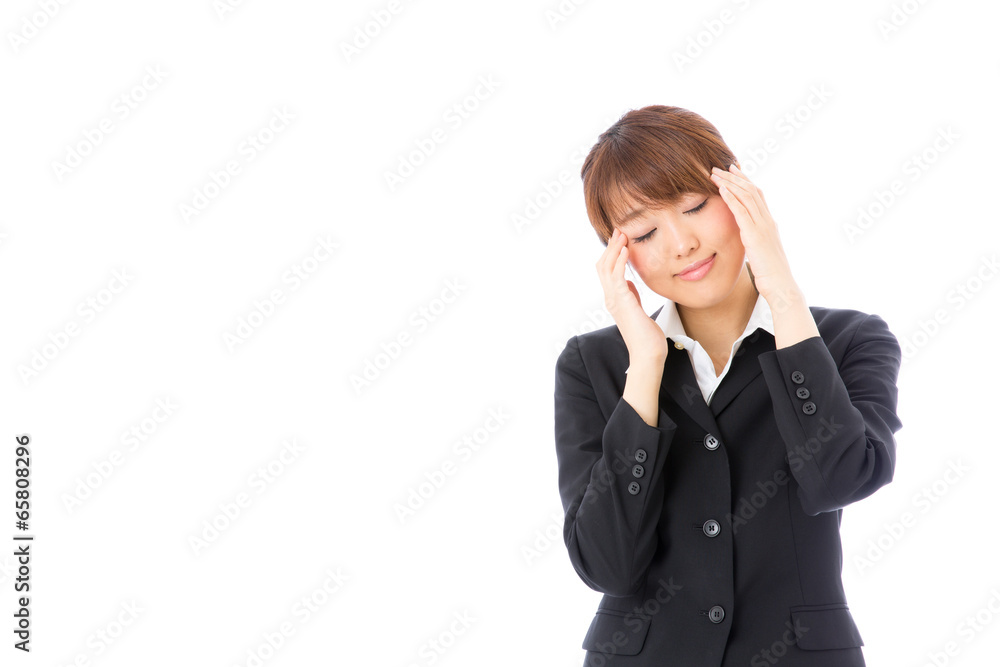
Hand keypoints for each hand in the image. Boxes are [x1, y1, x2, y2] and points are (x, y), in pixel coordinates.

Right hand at [596, 228, 667, 362]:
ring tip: (622, 235)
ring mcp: (614, 300)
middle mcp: (610, 298)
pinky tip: (625, 250)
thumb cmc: (646, 336)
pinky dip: (619, 261)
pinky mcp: (622, 302)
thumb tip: (629, 282)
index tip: (620, 239)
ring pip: (607, 268)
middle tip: (618, 230)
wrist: (648, 353)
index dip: (611, 253)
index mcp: (614, 299)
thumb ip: (631, 295)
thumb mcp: (638, 309)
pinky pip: (617, 277)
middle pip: (603, 266)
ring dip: (614, 249)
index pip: (607, 271)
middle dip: (610, 247)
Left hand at [709, 164, 798, 303]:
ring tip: (715, 173)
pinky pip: (741, 212)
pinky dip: (731, 198)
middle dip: (735, 177)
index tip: (733, 172)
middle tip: (720, 166)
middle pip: (751, 190)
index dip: (745, 181)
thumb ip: (755, 241)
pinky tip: (721, 189)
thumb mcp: (761, 253)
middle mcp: (767, 221)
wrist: (781, 286)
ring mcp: (763, 227)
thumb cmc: (771, 274)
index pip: (757, 195)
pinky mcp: (755, 236)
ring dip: (729, 183)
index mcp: (769, 224)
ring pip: (746, 196)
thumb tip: (746, 240)